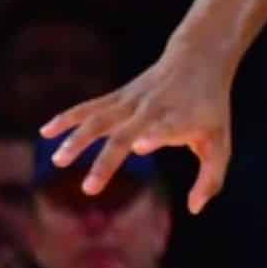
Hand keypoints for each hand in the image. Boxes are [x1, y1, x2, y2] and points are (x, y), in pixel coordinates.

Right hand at [39, 52, 233, 213]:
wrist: (199, 58)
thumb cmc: (210, 107)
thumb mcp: (220, 140)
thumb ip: (211, 177)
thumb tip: (194, 209)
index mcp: (181, 119)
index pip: (168, 128)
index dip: (156, 137)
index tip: (142, 147)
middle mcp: (154, 110)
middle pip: (126, 133)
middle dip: (107, 160)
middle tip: (90, 188)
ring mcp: (133, 101)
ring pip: (101, 119)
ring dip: (78, 139)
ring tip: (58, 161)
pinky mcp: (120, 95)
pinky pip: (90, 107)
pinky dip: (68, 118)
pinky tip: (46, 132)